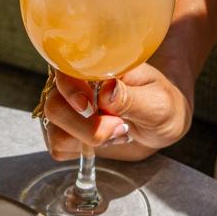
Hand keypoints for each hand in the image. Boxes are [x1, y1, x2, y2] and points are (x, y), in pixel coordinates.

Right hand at [42, 62, 191, 160]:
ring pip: (55, 131)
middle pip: (55, 106)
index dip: (70, 89)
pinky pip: (58, 147)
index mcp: (91, 65)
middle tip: (120, 128)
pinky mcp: (64, 132)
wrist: (161, 121)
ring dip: (87, 139)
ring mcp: (65, 109)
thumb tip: (106, 90)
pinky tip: (108, 139)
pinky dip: (83, 150)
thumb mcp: (158, 102)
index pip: (63, 71)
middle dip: (85, 126)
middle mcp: (71, 85)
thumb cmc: (161, 103)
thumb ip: (132, 98)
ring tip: (121, 132)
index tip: (89, 106)